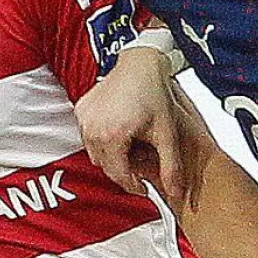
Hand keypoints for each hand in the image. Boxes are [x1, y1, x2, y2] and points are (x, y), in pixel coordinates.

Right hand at [74, 46, 183, 197]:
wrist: (141, 62)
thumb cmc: (154, 92)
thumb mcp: (167, 133)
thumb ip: (171, 167)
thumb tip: (177, 194)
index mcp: (112, 136)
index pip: (118, 175)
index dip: (134, 185)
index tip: (144, 187)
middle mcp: (93, 129)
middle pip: (106, 166)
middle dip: (124, 169)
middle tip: (142, 161)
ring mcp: (84, 118)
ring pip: (95, 153)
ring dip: (113, 155)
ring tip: (133, 145)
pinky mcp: (81, 110)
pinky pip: (88, 136)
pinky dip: (103, 140)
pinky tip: (121, 132)